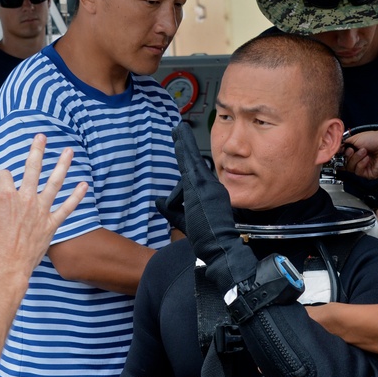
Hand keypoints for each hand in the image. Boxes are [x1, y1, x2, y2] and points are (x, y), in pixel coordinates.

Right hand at [0, 134, 86, 275]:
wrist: (6, 266)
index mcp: (5, 196)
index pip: (3, 175)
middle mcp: (25, 200)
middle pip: (32, 168)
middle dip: (36, 150)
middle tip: (42, 138)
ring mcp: (40, 211)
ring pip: (54, 182)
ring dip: (62, 165)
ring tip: (68, 152)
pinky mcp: (51, 224)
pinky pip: (67, 208)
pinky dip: (76, 196)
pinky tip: (84, 185)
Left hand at [172, 123, 256, 291]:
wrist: (219, 247)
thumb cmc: (205, 238)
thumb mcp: (183, 221)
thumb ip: (171, 210)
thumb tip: (157, 200)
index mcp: (209, 194)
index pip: (193, 176)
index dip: (186, 162)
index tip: (180, 146)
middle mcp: (211, 187)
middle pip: (193, 164)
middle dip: (184, 145)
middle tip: (178, 130)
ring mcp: (209, 185)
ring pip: (190, 162)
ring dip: (183, 144)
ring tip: (177, 129)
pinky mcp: (204, 185)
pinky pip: (192, 162)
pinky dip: (186, 147)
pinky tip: (180, 136)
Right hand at [343, 131, 377, 179]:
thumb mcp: (356, 137)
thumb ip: (343, 143)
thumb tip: (335, 148)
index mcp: (356, 148)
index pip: (343, 155)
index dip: (340, 154)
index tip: (339, 151)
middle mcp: (360, 157)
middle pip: (345, 163)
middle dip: (348, 156)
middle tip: (351, 150)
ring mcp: (364, 166)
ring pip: (350, 168)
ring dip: (356, 159)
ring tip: (363, 152)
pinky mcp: (368, 173)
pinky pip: (358, 172)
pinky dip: (361, 164)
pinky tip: (367, 159)